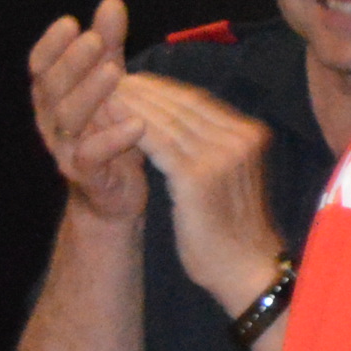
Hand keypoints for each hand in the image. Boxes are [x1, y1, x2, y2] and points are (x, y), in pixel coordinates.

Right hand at [28, 0, 146, 222]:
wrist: (113, 195)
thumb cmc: (109, 130)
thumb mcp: (110, 83)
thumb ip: (108, 46)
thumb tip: (111, 1)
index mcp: (53, 97)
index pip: (40, 67)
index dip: (51, 45)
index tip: (70, 23)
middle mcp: (52, 122)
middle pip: (52, 88)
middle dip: (71, 62)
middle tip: (94, 40)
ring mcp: (66, 150)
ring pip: (68, 120)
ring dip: (90, 93)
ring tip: (113, 72)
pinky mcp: (88, 176)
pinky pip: (92, 158)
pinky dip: (112, 140)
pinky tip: (136, 124)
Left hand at [114, 72, 284, 310]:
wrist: (246, 270)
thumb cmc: (231, 229)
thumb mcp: (228, 177)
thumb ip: (212, 146)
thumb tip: (175, 121)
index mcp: (249, 134)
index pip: (196, 101)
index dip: (159, 89)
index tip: (129, 82)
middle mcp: (239, 138)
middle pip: (181, 104)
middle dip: (141, 91)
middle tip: (106, 80)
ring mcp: (222, 156)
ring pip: (166, 120)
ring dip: (131, 105)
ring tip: (101, 95)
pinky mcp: (199, 177)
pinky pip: (157, 144)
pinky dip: (130, 130)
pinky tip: (109, 123)